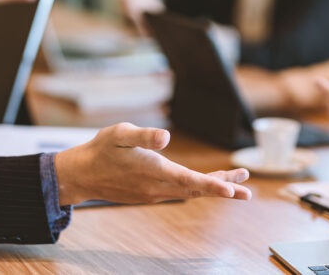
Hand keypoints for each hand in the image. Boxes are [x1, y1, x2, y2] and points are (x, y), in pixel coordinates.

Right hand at [54, 123, 251, 205]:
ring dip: (211, 188)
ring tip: (234, 183)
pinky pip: (178, 193)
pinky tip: (202, 183)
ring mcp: (153, 193)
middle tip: (247, 191)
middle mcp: (156, 187)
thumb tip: (166, 138)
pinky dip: (195, 188)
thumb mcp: (119, 134)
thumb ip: (144, 136)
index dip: (213, 185)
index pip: (189, 180)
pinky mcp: (149, 195)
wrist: (82, 174)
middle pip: (196, 189)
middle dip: (223, 189)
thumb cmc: (101, 149)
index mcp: (153, 170)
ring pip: (188, 192)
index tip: (233, 190)